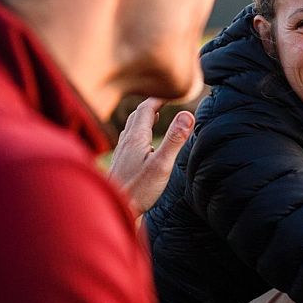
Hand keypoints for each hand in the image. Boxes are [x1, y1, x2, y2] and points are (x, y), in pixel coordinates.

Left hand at [109, 98, 194, 216]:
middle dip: (152, 104)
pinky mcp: (121, 164)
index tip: (173, 92)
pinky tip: (142, 144)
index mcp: (136, 138)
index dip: (160, 97)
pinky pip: (129, 139)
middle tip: (166, 100)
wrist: (115, 210)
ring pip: (132, 127)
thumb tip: (187, 114)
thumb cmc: (138, 190)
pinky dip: (139, 132)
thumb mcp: (162, 164)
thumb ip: (175, 139)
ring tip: (155, 116)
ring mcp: (122, 153)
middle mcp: (126, 141)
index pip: (147, 108)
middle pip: (138, 115)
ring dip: (144, 117)